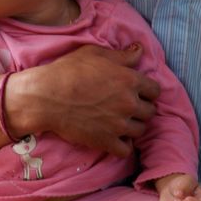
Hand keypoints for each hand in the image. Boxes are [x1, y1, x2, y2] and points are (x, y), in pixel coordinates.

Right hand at [7, 43, 159, 157]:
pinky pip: (126, 150)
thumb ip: (122, 55)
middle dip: (141, 108)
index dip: (146, 91)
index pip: (155, 90)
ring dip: (132, 126)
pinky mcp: (106, 141)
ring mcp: (119, 124)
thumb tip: (139, 50)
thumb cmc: (68, 71)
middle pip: (150, 111)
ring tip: (119, 121)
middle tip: (126, 106)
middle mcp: (129, 103)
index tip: (136, 92)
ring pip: (140, 130)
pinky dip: (122, 145)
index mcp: (130, 80)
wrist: (46, 96)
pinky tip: (113, 137)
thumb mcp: (95, 54)